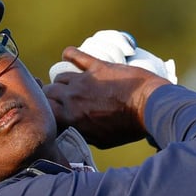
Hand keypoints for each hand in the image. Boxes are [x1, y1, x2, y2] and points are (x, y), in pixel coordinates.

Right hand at [44, 48, 170, 148]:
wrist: (149, 106)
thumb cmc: (128, 127)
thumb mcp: (103, 141)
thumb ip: (82, 134)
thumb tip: (72, 129)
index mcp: (71, 118)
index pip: (45, 112)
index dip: (48, 112)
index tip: (54, 114)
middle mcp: (72, 97)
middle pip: (48, 93)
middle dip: (51, 97)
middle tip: (60, 100)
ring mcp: (83, 80)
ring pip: (60, 76)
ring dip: (63, 81)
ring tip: (71, 85)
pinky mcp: (96, 66)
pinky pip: (74, 54)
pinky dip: (70, 55)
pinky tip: (68, 56)